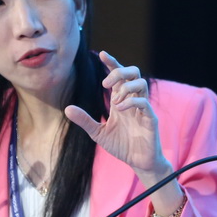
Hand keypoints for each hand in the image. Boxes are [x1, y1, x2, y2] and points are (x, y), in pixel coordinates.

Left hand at [64, 51, 173, 186]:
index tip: (101, 54)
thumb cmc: (121, 146)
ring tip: (114, 101)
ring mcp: (143, 108)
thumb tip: (66, 108)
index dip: (111, 63)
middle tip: (105, 83)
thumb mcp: (98, 133)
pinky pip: (144, 102)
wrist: (137, 162)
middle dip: (119, 71)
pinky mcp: (150, 118)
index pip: (118, 75)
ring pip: (140, 83)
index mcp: (121, 100)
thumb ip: (85, 120)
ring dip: (125, 87)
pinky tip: (120, 109)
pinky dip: (131, 101)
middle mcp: (133, 100)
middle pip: (133, 72)